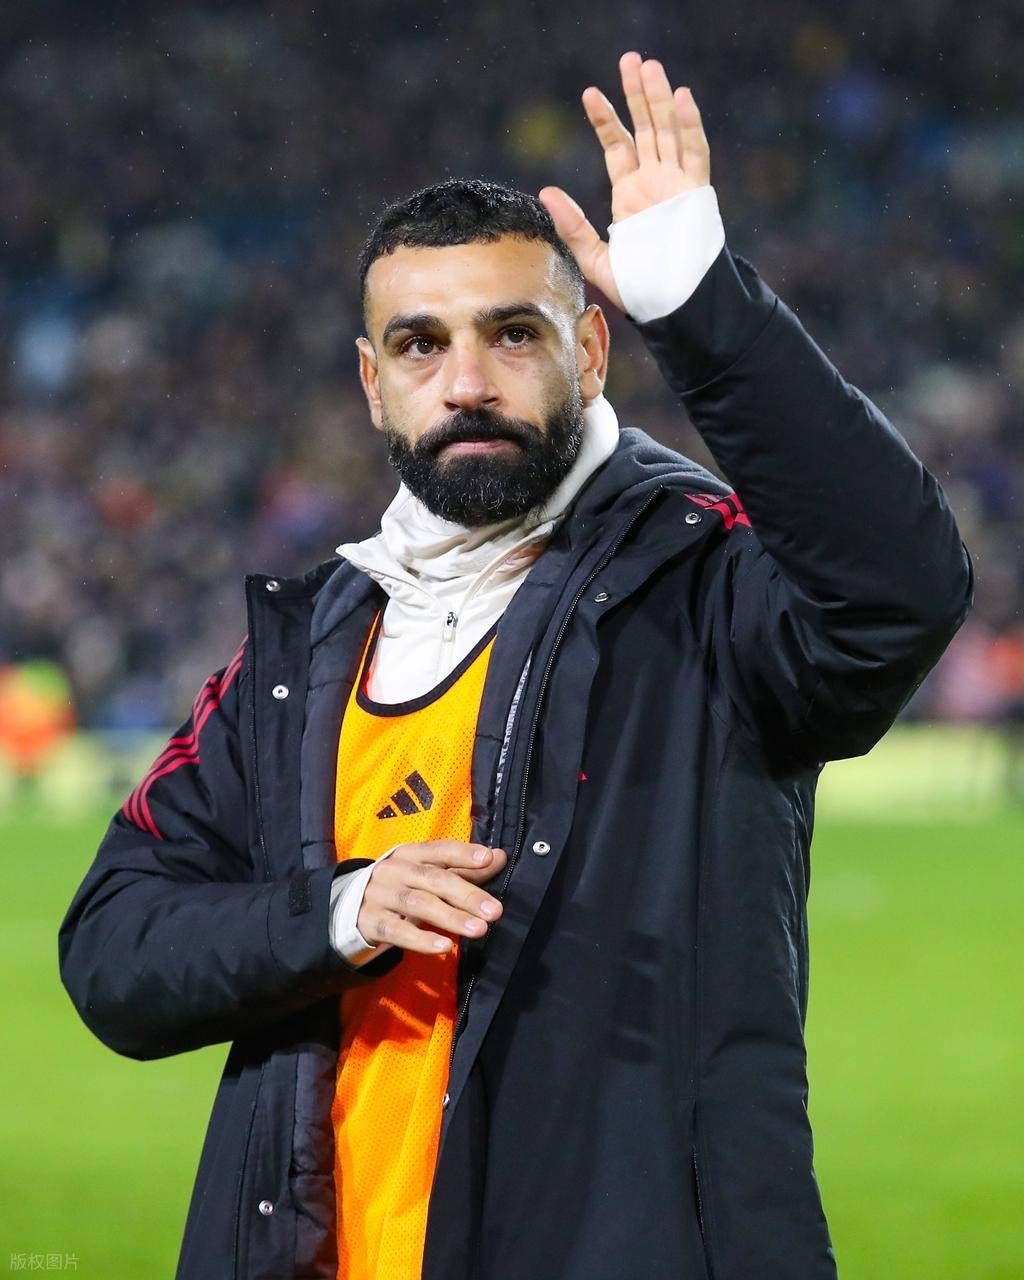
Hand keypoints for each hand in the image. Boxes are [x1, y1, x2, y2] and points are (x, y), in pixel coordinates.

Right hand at [357, 840, 507, 955]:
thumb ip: (463, 869)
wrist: (348, 909)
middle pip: (434, 880)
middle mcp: (394, 870)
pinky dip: (421, 940)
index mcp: (409, 854)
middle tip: (495, 911)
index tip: (487, 859)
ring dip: (451, 917)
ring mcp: (379, 895)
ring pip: (418, 904)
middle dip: (467, 894)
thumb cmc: (399, 888)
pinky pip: (396, 931)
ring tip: (479, 930)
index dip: (463, 854)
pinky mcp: (369, 922)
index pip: (439, 850)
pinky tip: (444, 947)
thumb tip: (499, 857)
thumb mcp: (426, 876)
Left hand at [539, 51, 711, 311]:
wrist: (672, 305)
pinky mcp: (696, 194)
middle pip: (646, 128)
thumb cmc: (639, 288)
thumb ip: (573, 226)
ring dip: (660, 99)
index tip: (589, 94)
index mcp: (631, 194)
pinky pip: (695, 152)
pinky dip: (690, 125)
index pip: (619, 146)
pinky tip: (681, 97)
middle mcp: (654, 183)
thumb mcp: (595, 258)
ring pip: (669, 131)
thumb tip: (544, 193)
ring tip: (648, 67)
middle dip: (637, 95)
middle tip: (629, 60)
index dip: (606, 119)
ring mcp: (676, 185)